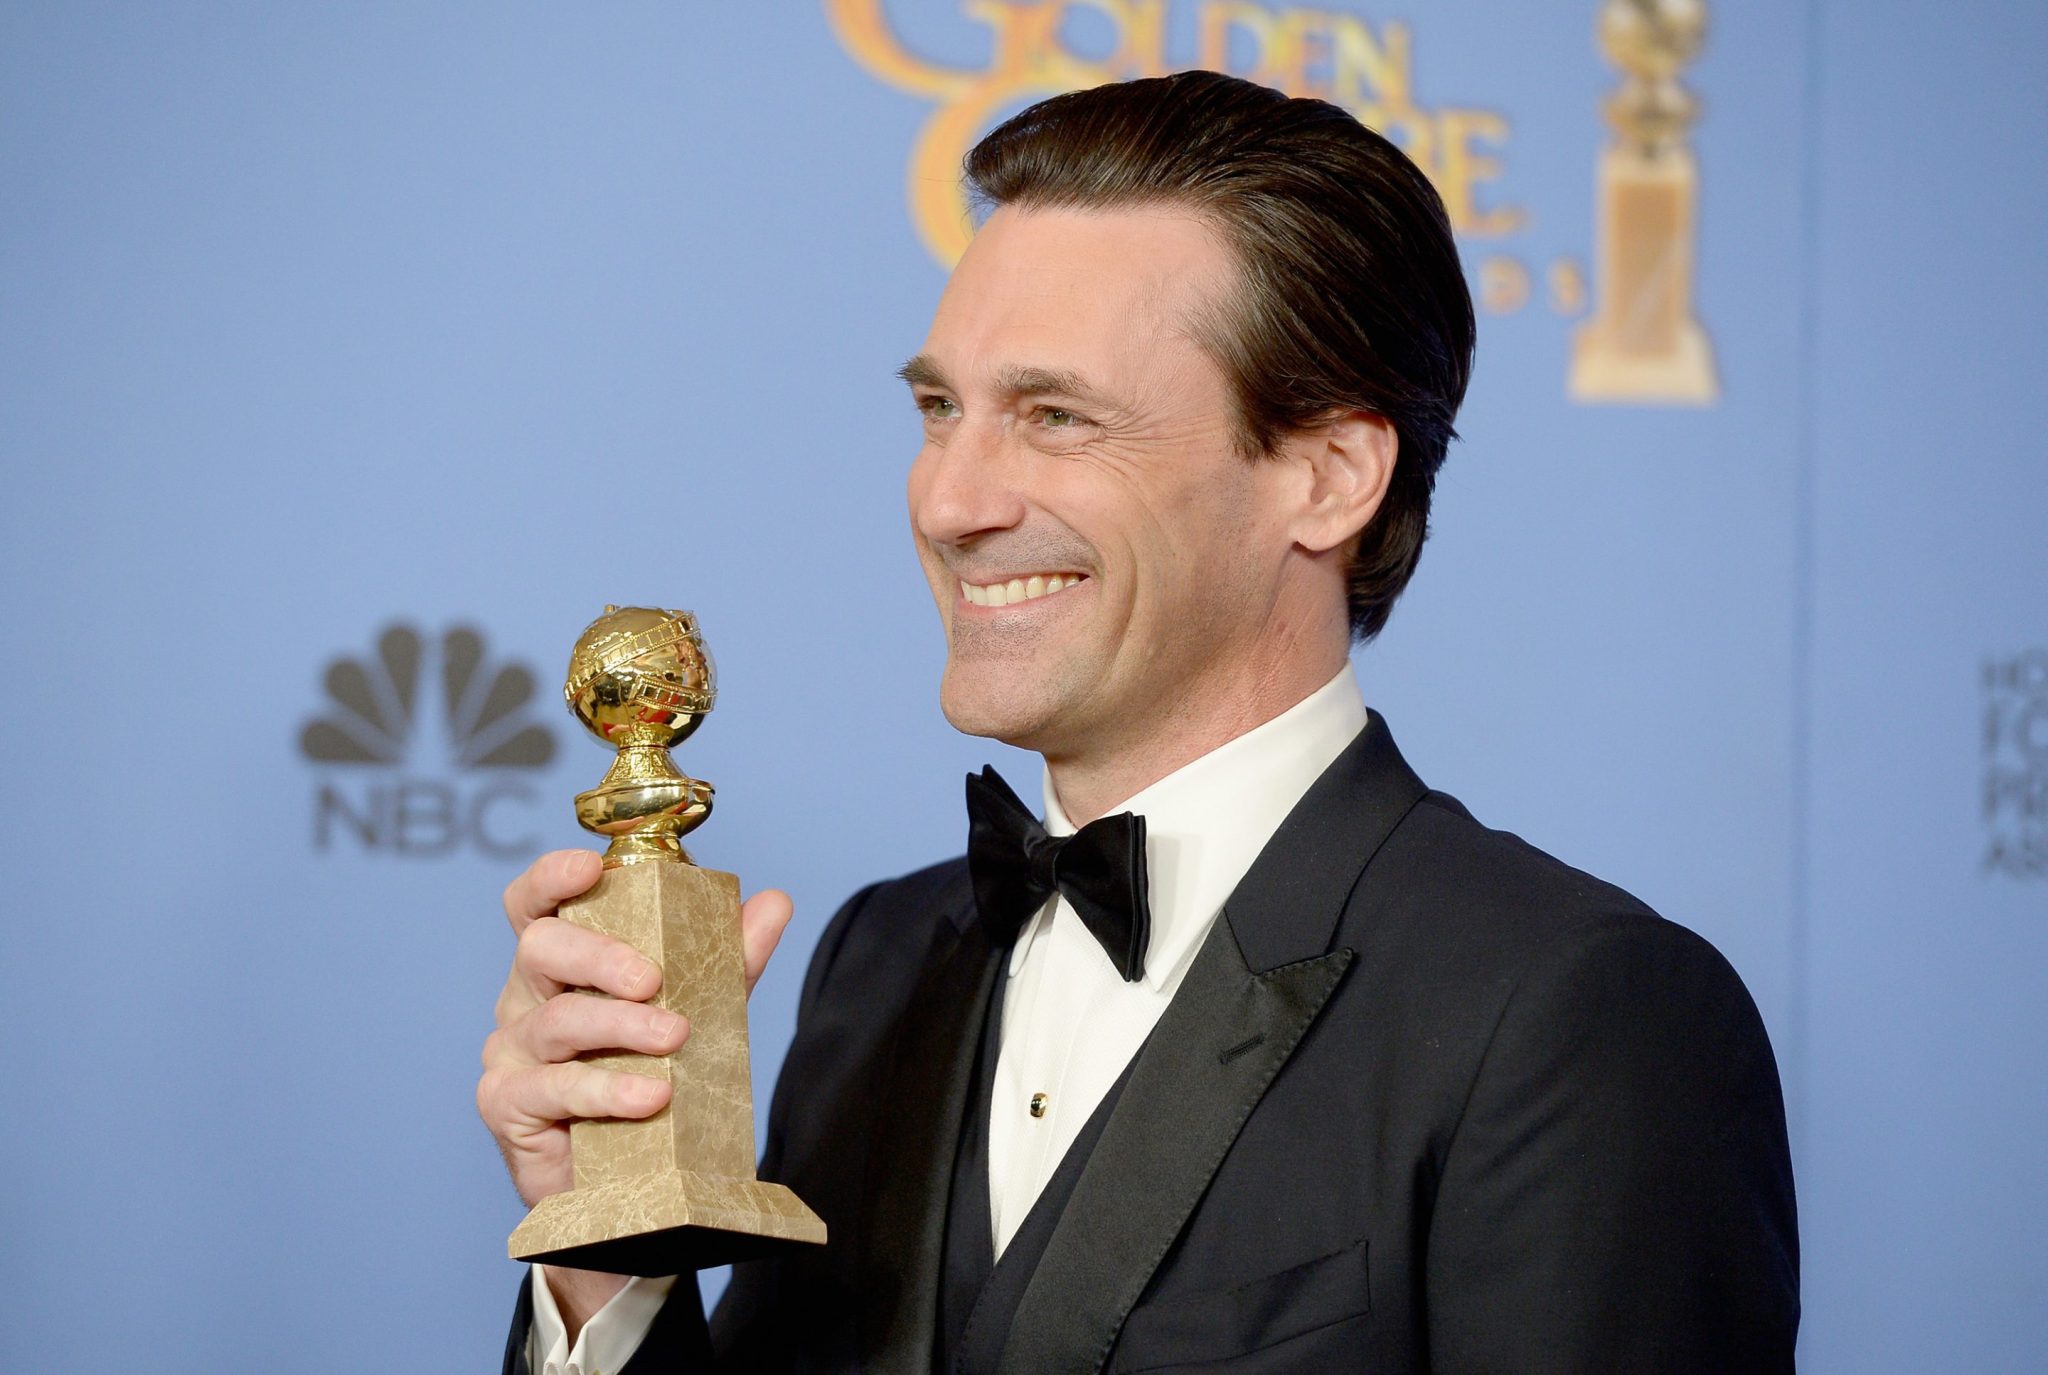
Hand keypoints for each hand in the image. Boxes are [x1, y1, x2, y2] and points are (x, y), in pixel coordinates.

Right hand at [476, 849, 793, 1328]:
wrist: (634, 1184)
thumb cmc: (652, 1083)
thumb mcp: (700, 1014)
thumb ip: (729, 960)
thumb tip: (773, 901)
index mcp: (562, 965)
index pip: (535, 904)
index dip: (553, 878)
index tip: (591, 868)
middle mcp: (525, 998)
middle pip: (541, 948)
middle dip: (600, 956)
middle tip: (654, 980)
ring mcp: (509, 1051)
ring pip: (557, 1020)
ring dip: (620, 1028)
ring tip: (673, 1042)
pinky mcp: (506, 1105)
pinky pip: (553, 1087)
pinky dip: (606, 1089)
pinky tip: (649, 1097)